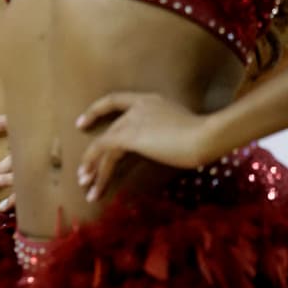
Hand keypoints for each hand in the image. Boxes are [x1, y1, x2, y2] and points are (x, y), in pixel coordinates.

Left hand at [75, 90, 215, 201]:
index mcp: (150, 100)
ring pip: (104, 145)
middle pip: (109, 132)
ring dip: (93, 168)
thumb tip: (166, 148)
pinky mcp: (129, 135)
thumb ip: (168, 134)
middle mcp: (137, 106)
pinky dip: (98, 170)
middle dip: (94, 155)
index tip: (81, 123)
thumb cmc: (206, 137)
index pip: (116, 100)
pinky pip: (105, 153)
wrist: (206, 136)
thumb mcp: (185, 131)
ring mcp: (132, 119)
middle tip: (84, 173)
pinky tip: (94, 186)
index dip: (96, 111)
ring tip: (86, 187)